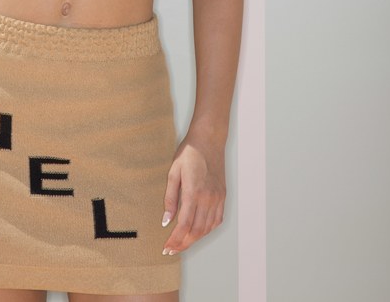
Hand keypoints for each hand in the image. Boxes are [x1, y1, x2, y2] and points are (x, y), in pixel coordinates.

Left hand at [161, 136, 225, 253]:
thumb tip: (166, 220)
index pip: (184, 224)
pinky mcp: (223, 196)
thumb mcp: (173, 172)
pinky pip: (217, 220)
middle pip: (197, 231)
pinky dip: (207, 230)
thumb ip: (170, 198)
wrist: (208, 139)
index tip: (166, 247)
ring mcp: (218, 197)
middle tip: (172, 249)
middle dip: (183, 244)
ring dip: (195, 239)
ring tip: (182, 242)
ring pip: (208, 228)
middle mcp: (208, 198)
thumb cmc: (189, 153)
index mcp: (194, 192)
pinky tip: (199, 231)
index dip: (175, 239)